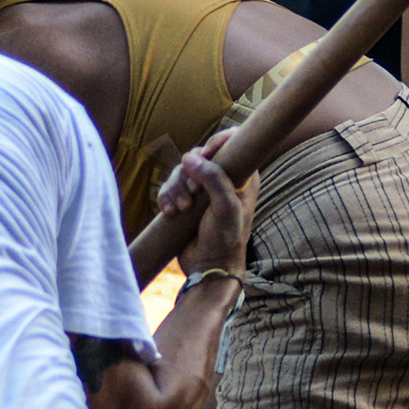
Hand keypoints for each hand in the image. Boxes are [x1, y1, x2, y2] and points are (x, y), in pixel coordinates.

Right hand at [157, 136, 251, 278]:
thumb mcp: (225, 207)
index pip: (232, 142)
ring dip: (175, 189)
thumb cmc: (226, 238)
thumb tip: (189, 157)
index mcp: (242, 175)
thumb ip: (213, 179)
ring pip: (180, 172)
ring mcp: (202, 190)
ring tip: (180, 209)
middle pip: (198, 156)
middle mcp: (222, 179)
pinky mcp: (185, 200)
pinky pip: (169, 188)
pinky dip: (166, 197)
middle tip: (192, 195)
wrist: (209, 266)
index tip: (206, 155)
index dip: (216, 143)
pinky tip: (170, 212)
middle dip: (189, 175)